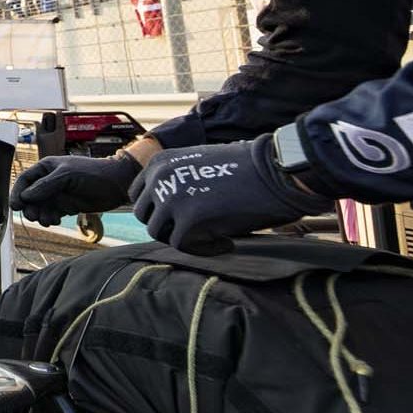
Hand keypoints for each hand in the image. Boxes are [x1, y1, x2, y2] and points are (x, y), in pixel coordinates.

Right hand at [11, 151, 141, 225]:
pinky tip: (56, 220)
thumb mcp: (67, 175)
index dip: (18, 193)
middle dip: (30, 207)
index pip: (25, 180)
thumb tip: (25, 197)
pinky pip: (51, 214)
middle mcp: (49, 181)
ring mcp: (58, 194)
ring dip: (41, 215)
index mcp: (46, 168)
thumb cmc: (93, 173)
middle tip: (34, 216)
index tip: (16, 206)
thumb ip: (45, 186)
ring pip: (40, 207)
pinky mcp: (66, 206)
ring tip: (48, 220)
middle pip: (30, 197)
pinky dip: (50, 218)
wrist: (117, 184)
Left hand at [128, 136, 331, 254]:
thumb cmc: (245, 168)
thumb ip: (176, 181)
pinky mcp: (189, 219)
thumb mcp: (198, 164)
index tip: (178, 218)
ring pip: (160, 232)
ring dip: (185, 239)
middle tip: (196, 231)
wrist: (275, 170)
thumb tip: (167, 209)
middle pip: (146, 216)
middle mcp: (158, 179)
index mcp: (159, 162)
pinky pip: (181, 245)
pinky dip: (203, 249)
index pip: (137, 195)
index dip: (156, 210)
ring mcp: (171, 199)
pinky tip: (226, 242)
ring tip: (215, 236)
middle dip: (168, 226)